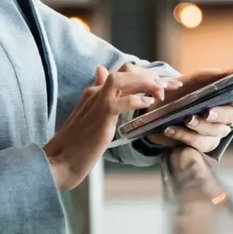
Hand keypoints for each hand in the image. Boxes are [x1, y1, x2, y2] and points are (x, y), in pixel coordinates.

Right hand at [45, 65, 179, 189]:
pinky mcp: (101, 117)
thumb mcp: (89, 118)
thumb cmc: (76, 146)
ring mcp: (97, 103)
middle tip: (174, 86)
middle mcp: (95, 93)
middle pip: (126, 71)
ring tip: (162, 93)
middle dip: (153, 76)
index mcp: (94, 92)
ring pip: (123, 79)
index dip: (148, 77)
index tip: (167, 85)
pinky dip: (137, 99)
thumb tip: (101, 72)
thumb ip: (99, 98)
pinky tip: (149, 104)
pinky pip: (121, 101)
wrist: (59, 162)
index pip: (124, 75)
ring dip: (146, 82)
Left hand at [143, 66, 232, 154]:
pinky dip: (184, 135)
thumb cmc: (183, 91)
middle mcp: (225, 115)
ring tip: (185, 119)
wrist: (157, 109)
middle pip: (232, 116)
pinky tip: (171, 128)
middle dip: (219, 114)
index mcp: (228, 96)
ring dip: (199, 126)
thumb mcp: (201, 79)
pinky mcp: (202, 145)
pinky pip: (200, 143)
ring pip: (217, 132)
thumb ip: (224, 76)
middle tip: (206, 112)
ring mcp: (216, 132)